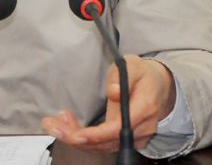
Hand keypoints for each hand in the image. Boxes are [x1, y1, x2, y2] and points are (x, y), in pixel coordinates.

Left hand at [41, 55, 175, 151]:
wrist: (159, 86)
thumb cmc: (143, 74)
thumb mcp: (133, 66)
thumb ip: (121, 77)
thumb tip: (112, 92)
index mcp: (145, 108)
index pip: (119, 128)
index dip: (96, 135)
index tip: (76, 135)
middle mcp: (142, 128)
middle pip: (107, 141)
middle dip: (76, 137)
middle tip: (53, 125)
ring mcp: (136, 137)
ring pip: (102, 146)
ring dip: (76, 137)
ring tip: (55, 123)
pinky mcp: (127, 140)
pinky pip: (104, 144)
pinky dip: (84, 139)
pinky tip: (68, 127)